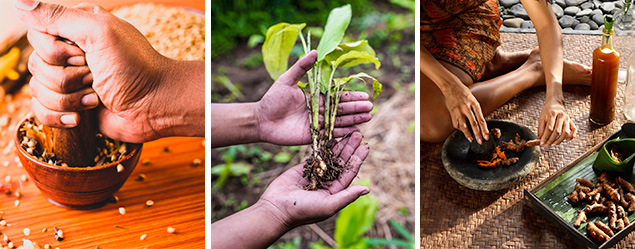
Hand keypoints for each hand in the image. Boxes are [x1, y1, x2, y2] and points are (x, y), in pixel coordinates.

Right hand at [15, 0, 203, 142]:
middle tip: (96, 77)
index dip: (55, 51)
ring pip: (37, 90)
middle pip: (35, 64)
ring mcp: (70, 81)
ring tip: (97, 97)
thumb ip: (58, 16)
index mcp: (76, 29)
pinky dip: (60, 116)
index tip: (83, 55)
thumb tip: (18, 2)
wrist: (155, 107)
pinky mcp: (71, 107)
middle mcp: (70, 53)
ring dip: (69, 98)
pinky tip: (81, 118)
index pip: (36, 34)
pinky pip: (40, 112)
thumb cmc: (135, 67)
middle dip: (67, 77)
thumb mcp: (99, 32)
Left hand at [257, 50, 372, 145]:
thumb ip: (301, 67)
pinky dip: (342, 132)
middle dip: (356, 108)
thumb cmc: (272, 99)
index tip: (365, 95)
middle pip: (341, 109)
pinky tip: (354, 130)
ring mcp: (317, 123)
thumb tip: (315, 51)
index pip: (337, 95)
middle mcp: (319, 110)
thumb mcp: (286, 80)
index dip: (351, 96)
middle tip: (370, 107)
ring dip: (353, 119)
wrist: (261, 120)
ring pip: (339, 121)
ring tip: (368, 117)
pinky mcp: (313, 136)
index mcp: (316, 96)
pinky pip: (330, 134)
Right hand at [258, 131, 369, 227]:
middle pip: (342, 162)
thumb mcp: (329, 205)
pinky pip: (317, 155)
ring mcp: (316, 174)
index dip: (358, 158)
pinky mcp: (304, 168)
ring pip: (331, 156)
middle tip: (359, 134)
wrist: (276, 208)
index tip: (366, 146)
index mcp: (335, 191)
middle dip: (350, 148)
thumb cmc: (303, 211)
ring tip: (348, 132)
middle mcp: (327, 182)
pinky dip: (324, 146)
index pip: (349, 172)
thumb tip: (367, 189)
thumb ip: (347, 196)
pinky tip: (331, 136)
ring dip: (339, 145)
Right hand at [442, 82, 488, 143]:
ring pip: (463, 126)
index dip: (484, 129)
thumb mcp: (473, 100)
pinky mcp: (452, 112)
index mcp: (474, 104)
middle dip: (477, 134)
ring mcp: (458, 110)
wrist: (451, 86)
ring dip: (467, 134)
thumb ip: (475, 110)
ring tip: (471, 139)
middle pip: (473, 124)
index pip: (481, 119)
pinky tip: (462, 131)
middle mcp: (467, 108)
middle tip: (480, 142)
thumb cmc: (464, 93)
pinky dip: (459, 128)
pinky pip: (455, 123)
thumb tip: (479, 122)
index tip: (486, 137)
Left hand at [538, 98, 575, 145]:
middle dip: (551, 140)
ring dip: (560, 140)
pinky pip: (574, 130)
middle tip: (546, 145)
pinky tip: (566, 140)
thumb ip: (541, 129)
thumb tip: (540, 139)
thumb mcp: (542, 118)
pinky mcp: (571, 121)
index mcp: (552, 114)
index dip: (545, 137)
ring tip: (553, 144)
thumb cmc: (547, 112)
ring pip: (566, 132)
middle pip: (557, 131)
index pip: (549, 128)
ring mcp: (568, 118)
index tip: (542, 143)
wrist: (555, 104)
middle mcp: (561, 116)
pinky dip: (571, 136)